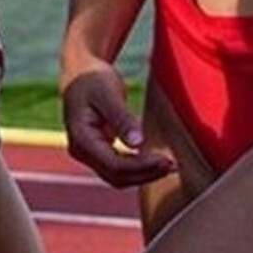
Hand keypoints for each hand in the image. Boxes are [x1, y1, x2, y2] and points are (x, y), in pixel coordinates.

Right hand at [62, 64, 176, 187]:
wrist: (79, 75)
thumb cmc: (93, 80)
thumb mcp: (108, 94)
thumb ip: (121, 119)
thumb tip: (138, 143)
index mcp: (81, 139)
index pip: (113, 165)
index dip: (141, 166)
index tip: (166, 160)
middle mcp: (80, 152)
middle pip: (116, 176)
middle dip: (145, 174)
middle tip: (173, 165)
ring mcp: (88, 155)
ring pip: (117, 177)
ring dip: (143, 175)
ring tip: (169, 166)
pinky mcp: (98, 153)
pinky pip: (118, 169)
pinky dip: (138, 168)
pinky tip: (156, 162)